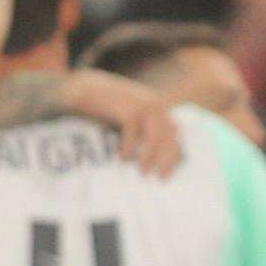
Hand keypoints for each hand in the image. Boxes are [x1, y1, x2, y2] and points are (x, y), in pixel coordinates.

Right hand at [62, 69, 184, 175]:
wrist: (88, 88)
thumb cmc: (111, 107)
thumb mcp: (135, 117)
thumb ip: (149, 130)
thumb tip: (159, 157)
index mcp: (161, 108)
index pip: (177, 135)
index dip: (176, 155)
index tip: (168, 174)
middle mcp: (157, 106)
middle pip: (170, 139)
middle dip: (166, 160)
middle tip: (160, 177)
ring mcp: (144, 106)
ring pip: (155, 139)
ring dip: (149, 158)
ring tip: (143, 172)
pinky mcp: (129, 109)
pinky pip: (134, 135)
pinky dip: (129, 149)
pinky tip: (122, 158)